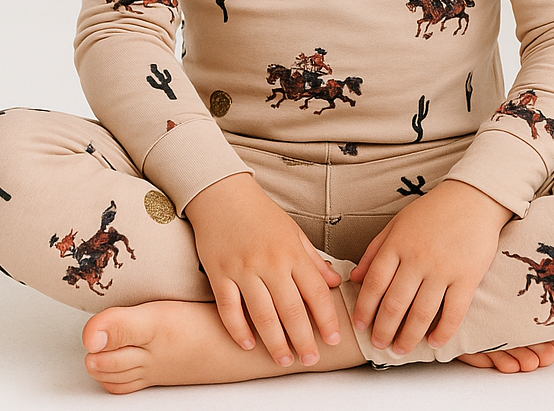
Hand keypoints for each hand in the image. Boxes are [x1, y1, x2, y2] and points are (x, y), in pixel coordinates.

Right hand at [184, 173, 342, 366]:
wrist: (222, 193)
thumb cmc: (260, 213)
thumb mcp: (292, 231)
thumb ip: (312, 259)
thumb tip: (334, 281)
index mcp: (291, 251)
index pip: (316, 292)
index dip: (327, 318)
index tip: (334, 339)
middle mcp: (270, 262)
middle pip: (291, 310)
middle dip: (304, 340)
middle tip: (312, 360)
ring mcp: (243, 269)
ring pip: (262, 315)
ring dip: (275, 342)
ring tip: (284, 361)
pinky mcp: (218, 273)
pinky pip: (229, 309)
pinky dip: (238, 330)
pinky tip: (248, 345)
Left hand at [349, 179, 511, 355]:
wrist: (473, 198)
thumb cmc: (432, 211)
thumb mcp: (397, 224)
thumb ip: (375, 250)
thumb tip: (354, 278)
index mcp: (398, 243)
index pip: (375, 283)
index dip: (365, 308)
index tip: (360, 326)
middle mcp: (418, 258)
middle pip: (395, 304)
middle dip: (384, 330)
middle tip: (379, 345)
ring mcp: (443, 268)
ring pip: (422, 313)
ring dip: (408, 337)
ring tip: (400, 350)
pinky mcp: (467, 276)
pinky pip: (453, 312)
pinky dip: (443, 332)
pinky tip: (433, 343)